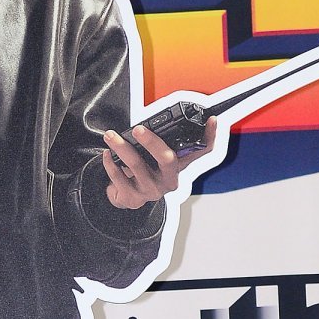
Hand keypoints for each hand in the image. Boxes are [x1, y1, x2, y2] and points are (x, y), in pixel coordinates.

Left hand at [102, 117, 216, 208]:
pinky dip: (110, 163)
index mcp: (179, 166)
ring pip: (136, 165)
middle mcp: (169, 180)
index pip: (202, 151)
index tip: (211, 119)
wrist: (125, 198)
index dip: (209, 136)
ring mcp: (152, 191)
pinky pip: (119, 177)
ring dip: (121, 147)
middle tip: (137, 129)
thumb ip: (159, 143)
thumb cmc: (142, 171)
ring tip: (110, 136)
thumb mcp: (154, 158)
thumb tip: (150, 123)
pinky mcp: (134, 198)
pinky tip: (107, 154)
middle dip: (152, 141)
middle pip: (167, 158)